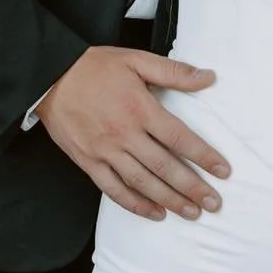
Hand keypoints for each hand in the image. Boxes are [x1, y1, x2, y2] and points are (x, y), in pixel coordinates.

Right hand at [36, 46, 230, 221]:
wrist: (49, 77)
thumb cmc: (94, 67)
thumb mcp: (136, 59)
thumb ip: (173, 71)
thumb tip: (208, 78)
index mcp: (140, 108)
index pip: (179, 137)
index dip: (204, 155)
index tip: (223, 171)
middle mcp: (125, 134)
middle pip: (164, 166)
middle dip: (192, 187)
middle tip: (214, 202)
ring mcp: (105, 151)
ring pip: (142, 182)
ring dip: (169, 200)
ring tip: (191, 212)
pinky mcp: (89, 162)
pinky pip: (114, 190)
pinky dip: (135, 204)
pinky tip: (154, 213)